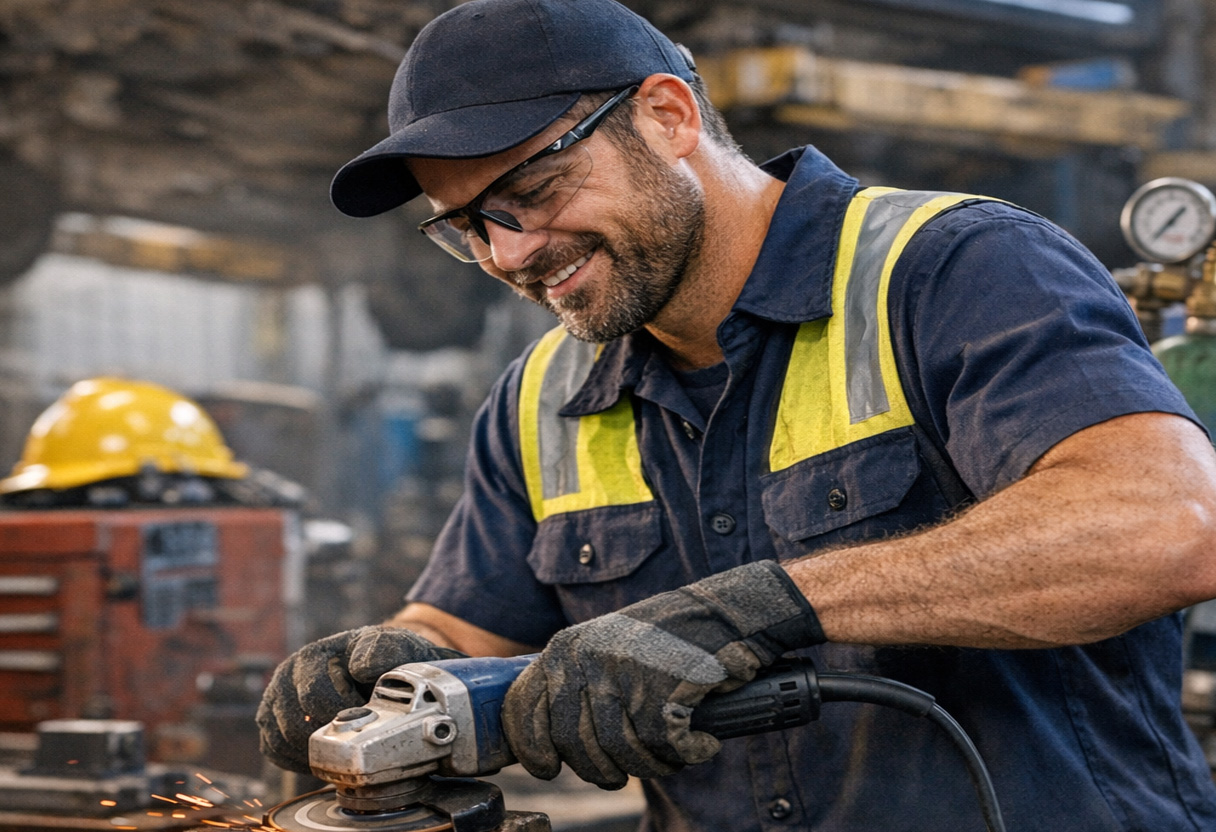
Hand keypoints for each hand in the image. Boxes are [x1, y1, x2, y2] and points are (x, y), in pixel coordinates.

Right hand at [256, 625, 464, 771]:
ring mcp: (276, 701)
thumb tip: (359, 669)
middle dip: (330, 733)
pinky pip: (276, 752)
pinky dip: (299, 761)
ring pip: (282, 740)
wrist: (380, 672)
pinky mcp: (272, 725)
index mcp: (312, 656)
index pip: (314, 693)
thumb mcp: (393, 646)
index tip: (368, 711)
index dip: (343, 710)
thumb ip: (382, 650)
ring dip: (314, 750)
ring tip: (345, 744)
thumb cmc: (384, 661)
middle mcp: (287, 677)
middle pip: (295, 722)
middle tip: (358, 732)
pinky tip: (326, 754)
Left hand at [502, 560, 823, 787]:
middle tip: (622, 770)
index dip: (532, 748)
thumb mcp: (603, 646)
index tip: (546, 768)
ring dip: (647, 765)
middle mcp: (586, 659)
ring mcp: (622, 676)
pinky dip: (685, 754)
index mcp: (565, 647)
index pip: (523, 708)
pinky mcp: (660, 693)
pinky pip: (662, 750)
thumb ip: (572, 683)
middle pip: (572, 745)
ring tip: (666, 752)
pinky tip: (698, 741)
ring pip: (617, 754)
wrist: (727, 612)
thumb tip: (546, 740)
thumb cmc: (668, 636)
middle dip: (599, 768)